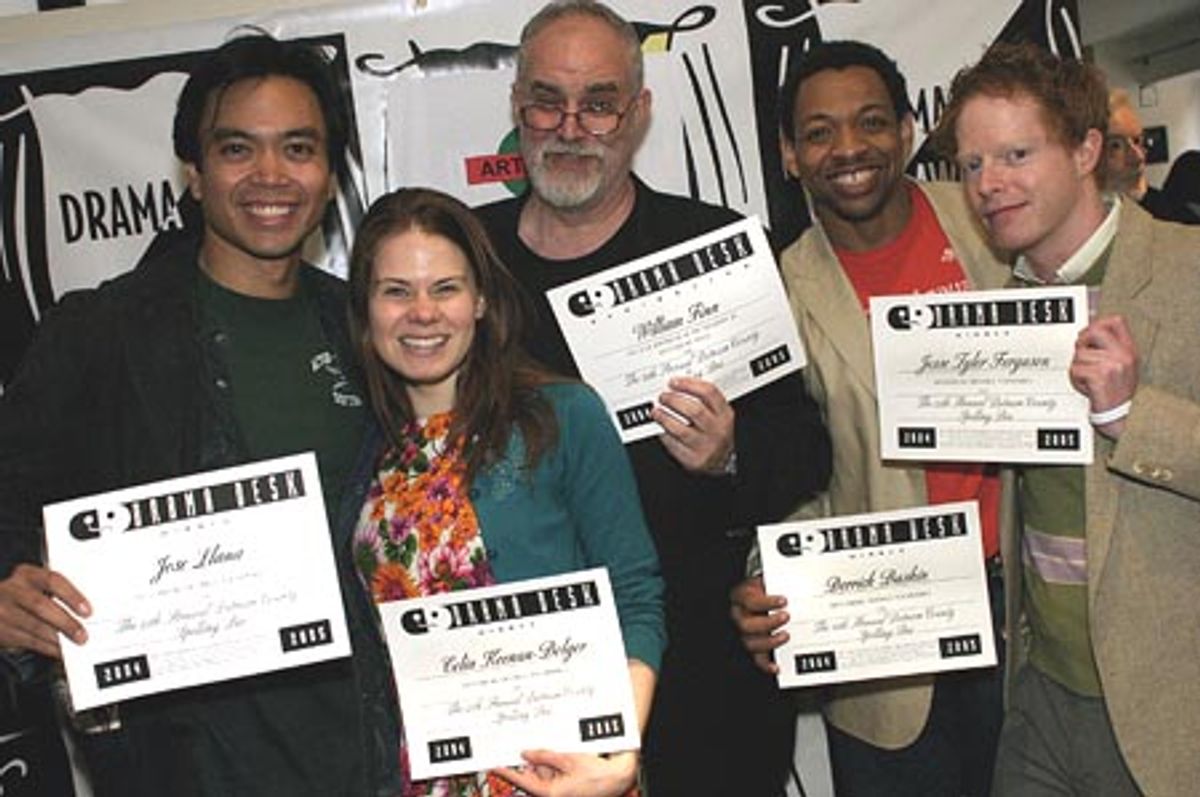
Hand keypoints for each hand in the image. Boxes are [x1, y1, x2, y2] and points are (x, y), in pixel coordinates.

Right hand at [0, 564, 89, 657]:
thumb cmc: (23, 595)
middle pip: (41, 605)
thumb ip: (56, 593)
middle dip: (65, 622)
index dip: (72, 596)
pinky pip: (27, 640)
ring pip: (34, 626)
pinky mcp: (1, 630)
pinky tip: (59, 650)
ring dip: (58, 638)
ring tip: (74, 644)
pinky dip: (47, 647)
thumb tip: (85, 610)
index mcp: (26, 575)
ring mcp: (3, 611)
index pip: (52, 581)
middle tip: (82, 635)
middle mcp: (12, 590)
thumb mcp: (35, 586)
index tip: (87, 611)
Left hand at [493, 749, 637, 796]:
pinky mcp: (567, 787)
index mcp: (550, 793)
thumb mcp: (569, 759)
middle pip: (534, 776)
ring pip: (544, 773)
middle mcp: (553, 794)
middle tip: (523, 745)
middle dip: (531, 762)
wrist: (618, 779)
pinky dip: (554, 763)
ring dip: (546, 761)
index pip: (522, 780)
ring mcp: (560, 791)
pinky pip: (555, 774)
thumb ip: (545, 756)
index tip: (495, 765)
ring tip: (555, 750)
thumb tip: (526, 754)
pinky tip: (561, 752)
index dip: (507, 772)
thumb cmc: (598, 774)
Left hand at [652, 377, 734, 474]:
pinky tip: (660, 429)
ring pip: (680, 429)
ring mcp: (705, 446)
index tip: (674, 382)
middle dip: (674, 400)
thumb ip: (704, 400)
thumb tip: (678, 386)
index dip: (689, 384)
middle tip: (663, 397)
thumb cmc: (717, 433)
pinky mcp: (693, 459)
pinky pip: (673, 445)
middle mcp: (717, 430)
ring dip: (664, 418)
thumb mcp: (719, 415)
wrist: (723, 461)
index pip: (709, 393)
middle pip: (694, 410)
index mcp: (724, 415)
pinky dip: (664, 435)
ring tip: (656, 412)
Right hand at [730, 575, 788, 673]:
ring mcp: (745, 633)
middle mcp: (740, 616)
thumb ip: (776, 584)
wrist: (754, 594)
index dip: (767, 602)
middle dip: (768, 623)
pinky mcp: (753, 645)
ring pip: (750, 643)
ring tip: (786, 636)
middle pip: (747, 625)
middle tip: (786, 617)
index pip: (750, 602)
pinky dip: (766, 665)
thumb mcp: (766, 581)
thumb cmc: (762, 589)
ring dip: (769, 642)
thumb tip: (796, 584)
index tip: (784, 600)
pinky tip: (776, 666)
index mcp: (741, 598)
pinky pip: (756, 659)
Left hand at [1069, 315, 1137, 438]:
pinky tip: (1087, 387)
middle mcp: (1123, 355)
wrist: (1121, 415)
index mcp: (1129, 349)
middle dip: (1082, 343)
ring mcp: (1113, 365)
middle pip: (1094, 330)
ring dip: (1078, 368)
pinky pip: (1076, 370)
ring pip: (1079, 354)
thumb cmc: (1117, 391)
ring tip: (1089, 379)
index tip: (1089, 337)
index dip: (1097, 324)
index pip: (1116, 321)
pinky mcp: (1100, 377)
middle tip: (1083, 358)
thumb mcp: (1122, 365)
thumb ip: (1109, 348)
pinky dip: (1076, 380)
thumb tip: (1087, 332)